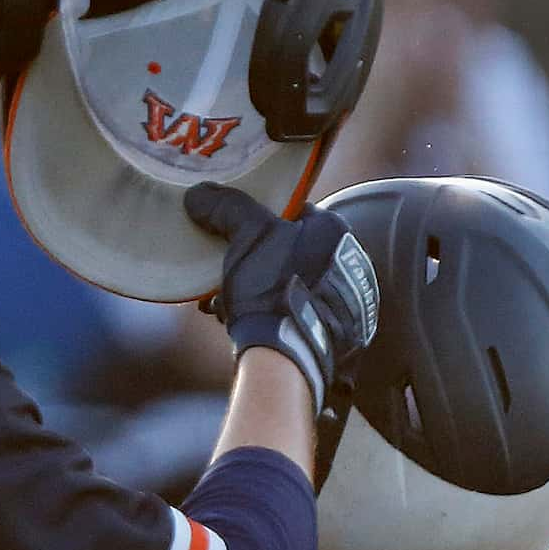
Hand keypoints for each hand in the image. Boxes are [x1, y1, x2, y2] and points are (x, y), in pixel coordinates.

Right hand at [183, 184, 379, 415]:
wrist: (290, 356)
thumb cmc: (273, 287)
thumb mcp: (247, 236)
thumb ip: (226, 208)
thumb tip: (199, 193)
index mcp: (334, 230)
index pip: (290, 213)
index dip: (255, 221)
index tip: (229, 235)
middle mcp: (349, 262)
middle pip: (285, 252)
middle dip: (250, 263)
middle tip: (222, 274)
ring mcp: (347, 301)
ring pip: (286, 285)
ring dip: (252, 292)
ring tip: (223, 304)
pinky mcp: (339, 334)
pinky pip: (296, 314)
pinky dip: (269, 316)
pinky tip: (242, 324)